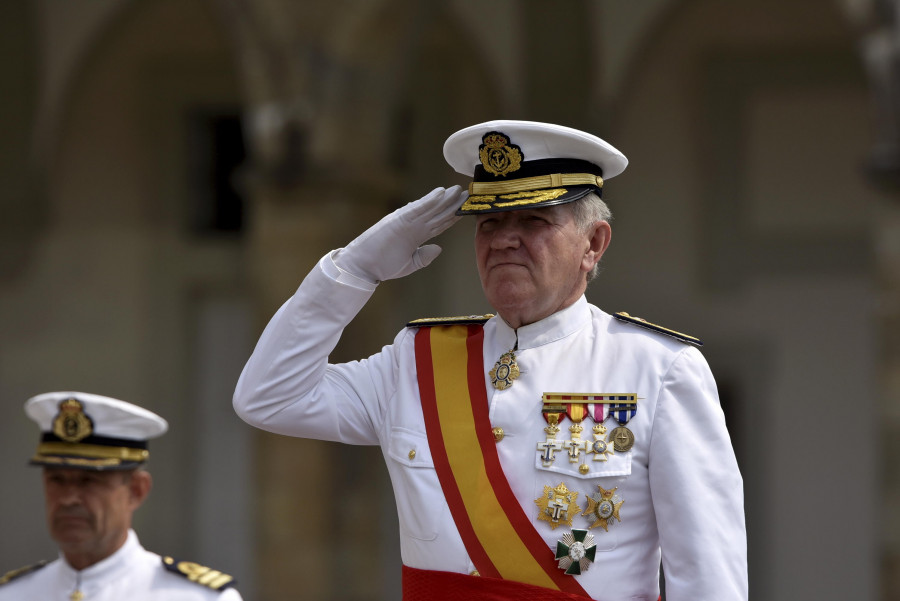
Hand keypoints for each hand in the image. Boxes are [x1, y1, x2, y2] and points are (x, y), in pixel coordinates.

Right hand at [333, 186, 465, 282]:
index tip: (466, 209)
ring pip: (431, 208)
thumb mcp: (409, 264)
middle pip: (438, 213)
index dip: (453, 216)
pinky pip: (417, 208)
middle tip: (468, 193)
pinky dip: (429, 200)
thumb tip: (439, 248)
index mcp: (416, 235)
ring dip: (446, 199)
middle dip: (453, 204)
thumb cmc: (383, 265)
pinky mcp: (398, 220)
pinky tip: (440, 192)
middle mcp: (414, 225)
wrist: (363, 267)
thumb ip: (424, 256)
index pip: (439, 223)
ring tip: (459, 190)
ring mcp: (407, 221)